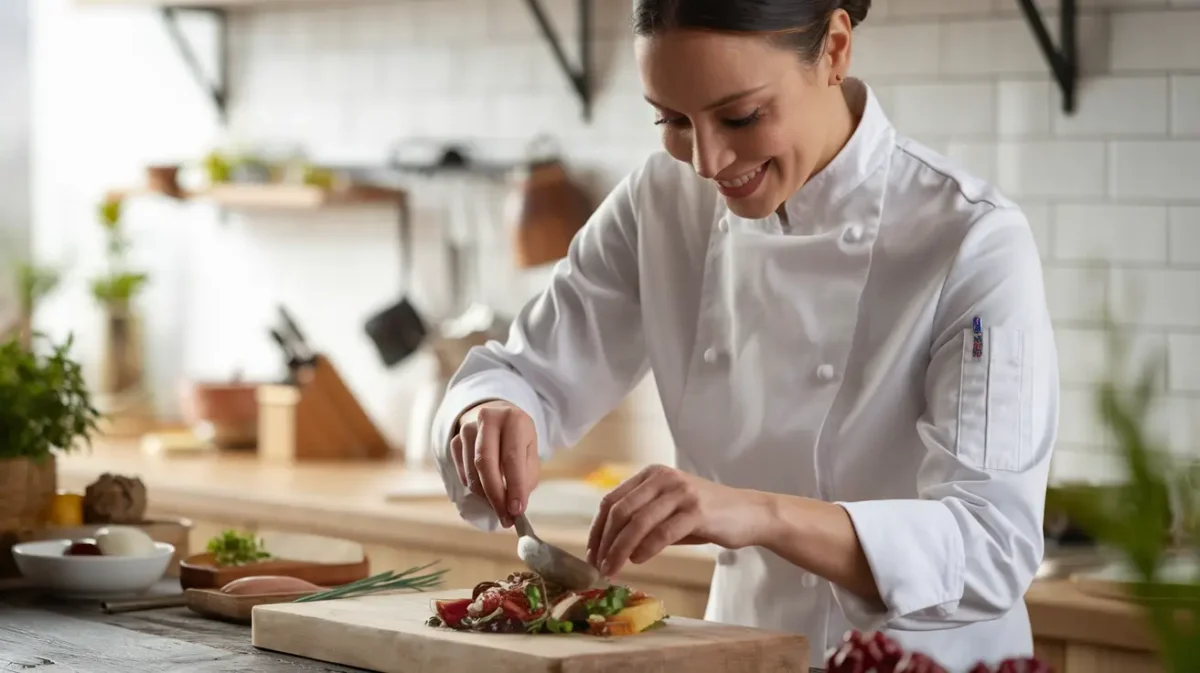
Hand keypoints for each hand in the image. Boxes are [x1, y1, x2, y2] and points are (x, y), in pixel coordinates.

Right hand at [449, 401, 539, 527]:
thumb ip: (526, 478)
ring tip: (499, 507)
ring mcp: (467, 428)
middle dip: (495, 495)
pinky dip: (474, 487)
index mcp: (513, 419)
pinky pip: (462, 472)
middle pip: (486, 463)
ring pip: (472, 471)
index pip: (512, 457)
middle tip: (505, 518)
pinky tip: (486, 491)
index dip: (514, 486)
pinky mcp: (455, 440)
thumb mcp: (530, 452)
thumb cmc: (517, 440)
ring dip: (485, 495)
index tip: (517, 510)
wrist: (496, 417)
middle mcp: (488, 419)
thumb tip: (514, 507)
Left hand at [585, 465, 768, 577]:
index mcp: (652, 474)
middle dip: (605, 542)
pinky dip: (646, 549)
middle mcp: (663, 478)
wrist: (749, 513)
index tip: (590, 553)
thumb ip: (641, 520)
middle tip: (599, 566)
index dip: (597, 528)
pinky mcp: (697, 510)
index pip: (612, 500)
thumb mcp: (669, 510)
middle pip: (621, 511)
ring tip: (614, 569)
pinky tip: (639, 561)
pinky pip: (663, 531)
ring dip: (621, 550)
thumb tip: (608, 547)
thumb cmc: (706, 515)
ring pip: (638, 522)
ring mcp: (681, 492)